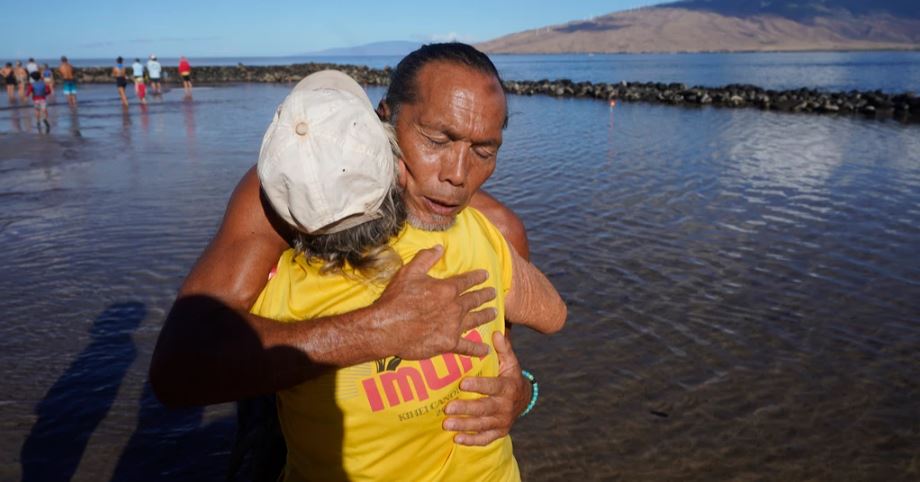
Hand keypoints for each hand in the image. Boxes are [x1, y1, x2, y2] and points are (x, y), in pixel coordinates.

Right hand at [372, 245, 496, 359]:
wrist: (387, 327)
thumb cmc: (397, 299)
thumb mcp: (409, 272)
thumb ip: (426, 259)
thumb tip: (439, 247)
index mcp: (447, 289)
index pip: (466, 281)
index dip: (477, 277)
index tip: (485, 275)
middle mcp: (455, 307)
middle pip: (474, 300)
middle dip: (484, 295)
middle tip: (493, 293)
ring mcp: (453, 326)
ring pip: (475, 320)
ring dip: (485, 316)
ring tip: (494, 313)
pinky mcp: (448, 343)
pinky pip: (466, 346)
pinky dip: (477, 349)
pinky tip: (485, 350)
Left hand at [442, 331, 529, 445]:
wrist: (524, 399)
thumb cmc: (510, 377)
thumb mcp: (510, 362)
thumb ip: (503, 348)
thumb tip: (496, 332)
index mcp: (507, 387)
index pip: (492, 386)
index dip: (478, 385)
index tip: (462, 383)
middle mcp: (505, 406)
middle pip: (484, 408)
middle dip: (466, 409)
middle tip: (447, 408)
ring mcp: (502, 421)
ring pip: (482, 425)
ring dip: (464, 425)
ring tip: (446, 424)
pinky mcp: (499, 432)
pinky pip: (485, 439)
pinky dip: (472, 441)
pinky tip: (457, 439)